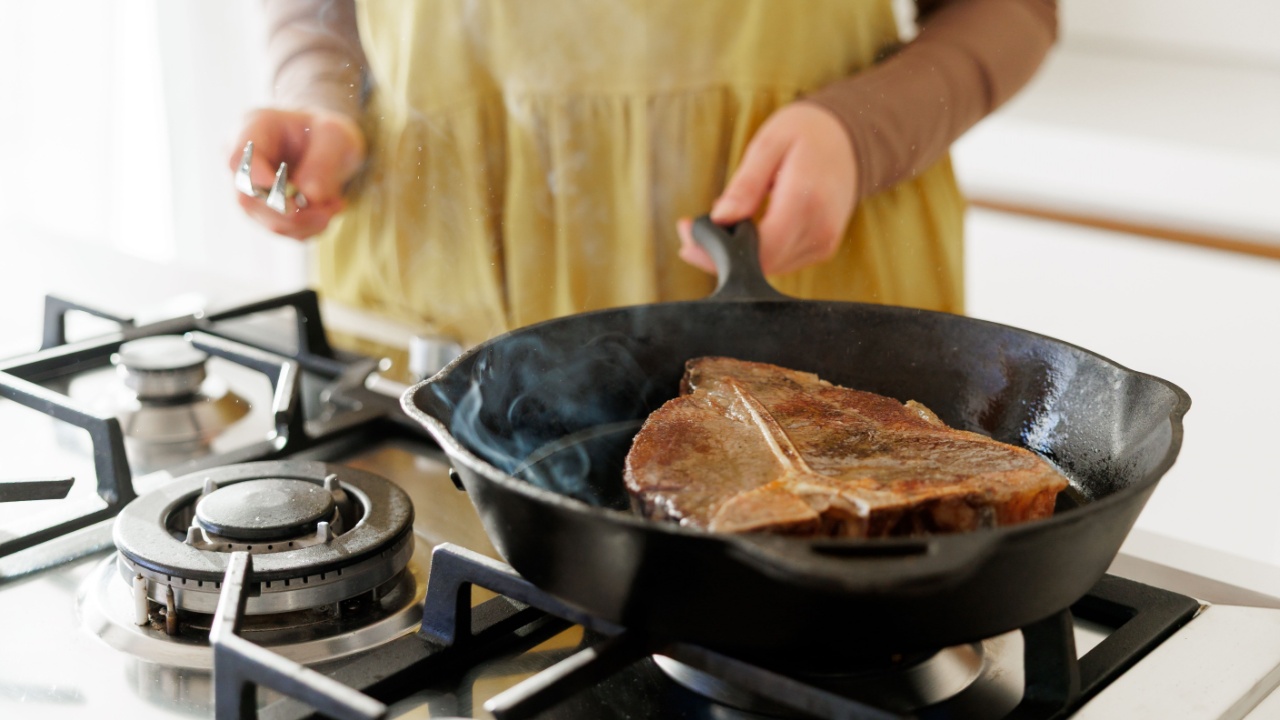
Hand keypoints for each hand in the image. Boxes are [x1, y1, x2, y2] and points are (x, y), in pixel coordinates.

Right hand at [229, 108, 365, 239]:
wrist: (327, 144)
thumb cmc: (327, 133)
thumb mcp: (335, 136)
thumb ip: (323, 162)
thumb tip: (308, 197)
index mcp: (255, 128)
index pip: (239, 159)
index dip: (258, 181)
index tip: (291, 199)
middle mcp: (243, 161)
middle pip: (250, 198)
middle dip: (295, 211)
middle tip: (330, 207)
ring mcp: (250, 190)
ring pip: (269, 221)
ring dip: (309, 221)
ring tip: (334, 205)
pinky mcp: (264, 213)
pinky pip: (285, 231)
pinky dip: (311, 227)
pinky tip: (327, 209)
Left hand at [677, 102, 857, 275]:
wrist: (850, 138)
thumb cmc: (807, 134)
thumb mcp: (769, 145)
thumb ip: (745, 185)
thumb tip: (720, 218)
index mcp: (807, 202)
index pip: (760, 250)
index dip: (719, 252)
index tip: (689, 235)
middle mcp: (820, 230)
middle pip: (761, 264)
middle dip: (719, 255)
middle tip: (689, 231)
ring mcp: (823, 243)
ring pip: (768, 268)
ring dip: (735, 254)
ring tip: (713, 226)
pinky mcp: (821, 248)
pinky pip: (780, 261)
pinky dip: (755, 250)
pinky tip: (740, 228)